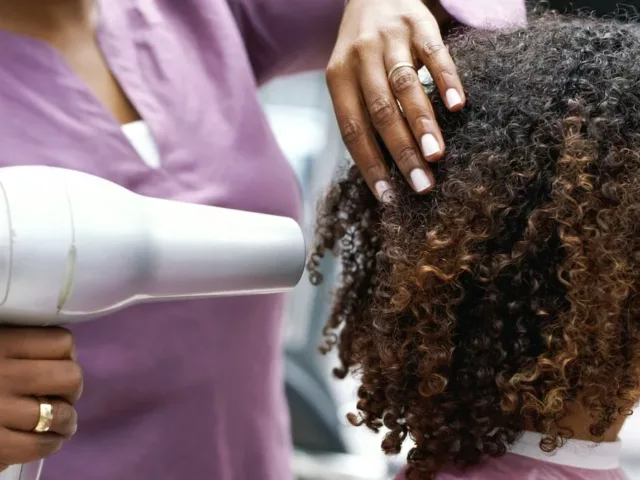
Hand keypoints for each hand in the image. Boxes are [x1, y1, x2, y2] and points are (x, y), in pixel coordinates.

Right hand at [0, 327, 81, 470]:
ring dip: (66, 421)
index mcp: (0, 343)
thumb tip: (59, 354)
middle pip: (70, 377)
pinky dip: (47, 445)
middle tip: (65, 395)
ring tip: (63, 423)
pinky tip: (46, 442)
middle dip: (71, 389)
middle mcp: (2, 375)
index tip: (60, 362)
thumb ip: (12, 343)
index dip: (67, 354)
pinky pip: (36, 446)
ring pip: (59, 415)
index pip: (61, 342)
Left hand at [326, 0, 462, 199]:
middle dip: (402, 152)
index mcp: (338, 77)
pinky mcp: (419, 22)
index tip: (389, 195)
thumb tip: (383, 170)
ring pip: (406, 86)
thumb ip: (362, 113)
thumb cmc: (361, 51)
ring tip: (437, 157)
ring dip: (422, 124)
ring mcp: (390, 38)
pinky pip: (435, 53)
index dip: (370, 165)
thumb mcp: (349, 78)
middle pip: (381, 112)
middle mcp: (360, 57)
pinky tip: (457, 105)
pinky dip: (446, 80)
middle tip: (422, 184)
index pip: (353, 129)